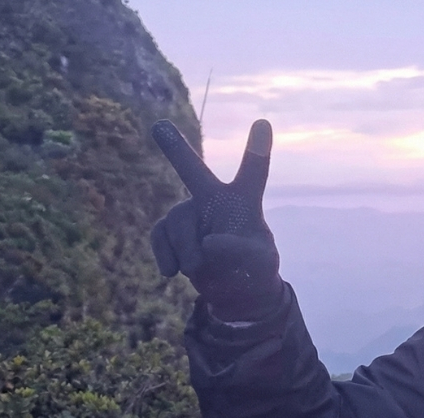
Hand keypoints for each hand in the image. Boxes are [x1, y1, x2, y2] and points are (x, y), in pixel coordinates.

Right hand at [150, 119, 283, 321]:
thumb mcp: (261, 264)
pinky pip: (159, 234)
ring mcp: (190, 212)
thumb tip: (208, 243)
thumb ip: (243, 252)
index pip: (253, 173)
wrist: (233, 289)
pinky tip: (171, 272)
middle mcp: (214, 199)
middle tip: (159, 125)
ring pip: (177, 221)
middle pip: (193, 172)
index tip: (263, 123)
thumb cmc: (254, 269)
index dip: (257, 150)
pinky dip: (165, 255)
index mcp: (245, 202)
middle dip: (176, 150)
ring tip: (199, 268)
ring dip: (187, 251)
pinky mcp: (170, 229)